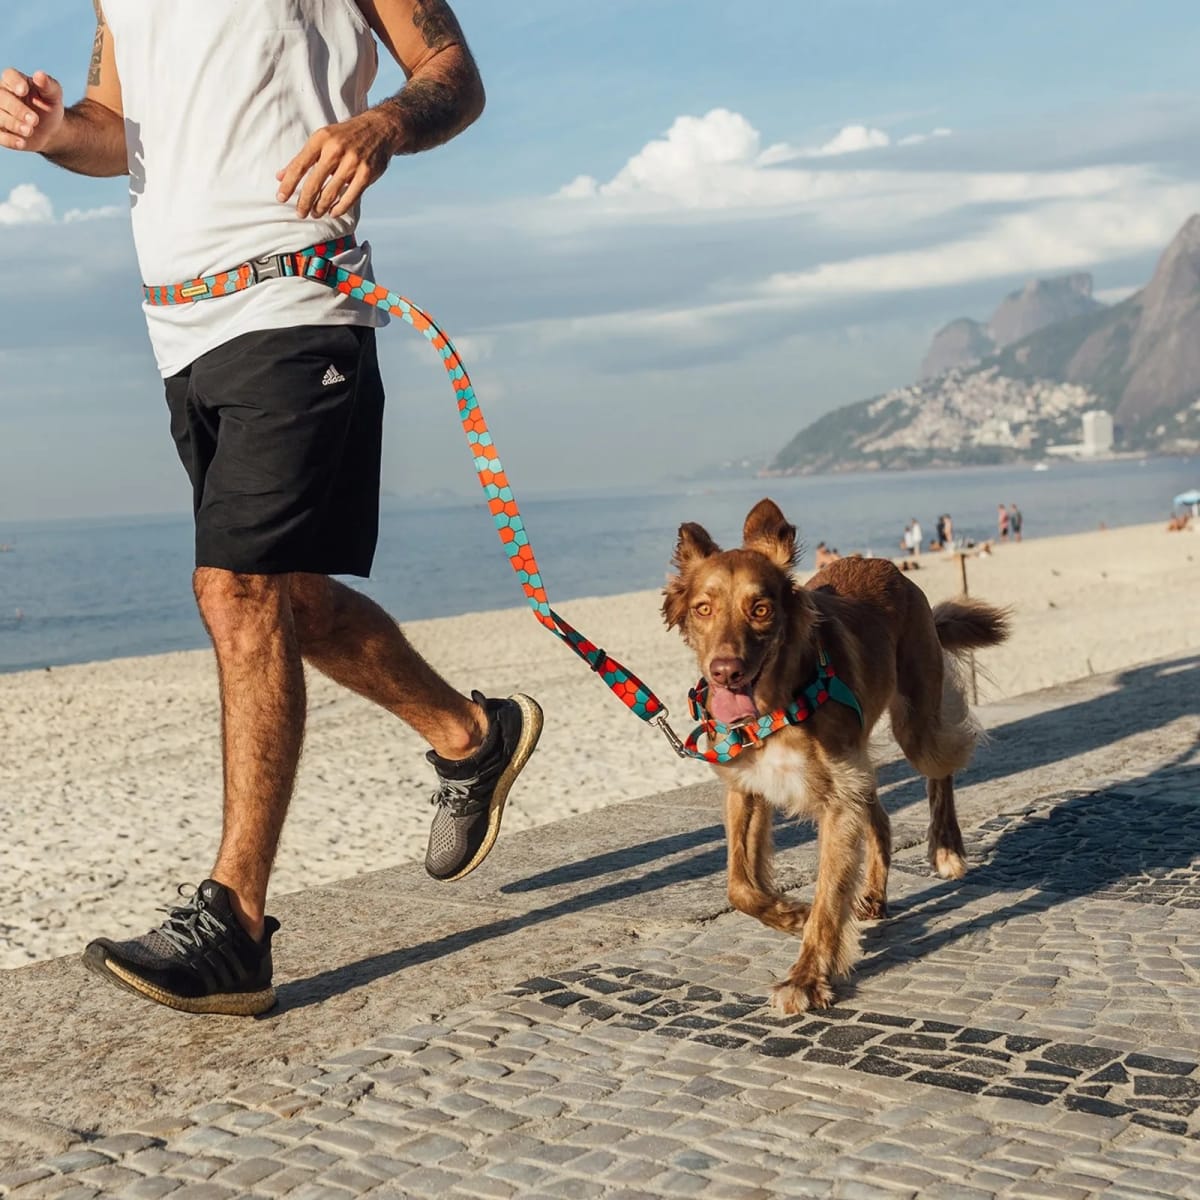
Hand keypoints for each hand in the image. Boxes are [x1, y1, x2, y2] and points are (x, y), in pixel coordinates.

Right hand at [0, 68, 64, 151]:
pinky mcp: (0, 131)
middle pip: (1, 97)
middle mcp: (2, 94)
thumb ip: (48, 85)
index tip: (24, 91)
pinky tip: (22, 143)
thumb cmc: (48, 107)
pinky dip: (9, 139)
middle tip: (34, 120)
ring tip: (29, 130)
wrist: (50, 130)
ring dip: (13, 123)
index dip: (14, 82)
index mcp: (14, 81)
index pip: (9, 76)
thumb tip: (39, 75)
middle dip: (17, 109)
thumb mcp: (54, 96)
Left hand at [276, 109, 398, 218]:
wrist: (379, 129)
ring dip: (320, 207)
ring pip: (331, 192)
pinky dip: (340, 208)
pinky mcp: (366, 173)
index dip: (288, 184)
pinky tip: (332, 213)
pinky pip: (350, 197)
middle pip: (314, 182)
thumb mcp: (322, 140)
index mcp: (321, 139)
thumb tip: (280, 176)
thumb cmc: (344, 137)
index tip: (280, 198)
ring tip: (315, 214)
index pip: (299, 165)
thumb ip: (302, 159)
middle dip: (304, 201)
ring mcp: (353, 162)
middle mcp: (335, 150)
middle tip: (300, 213)